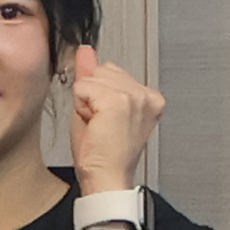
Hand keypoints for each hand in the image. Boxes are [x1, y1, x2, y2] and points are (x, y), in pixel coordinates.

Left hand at [66, 45, 165, 197]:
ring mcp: (134, 96)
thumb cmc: (103, 154)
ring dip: (85, 102)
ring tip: (98, 126)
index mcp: (149, 97)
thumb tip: (87, 51)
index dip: (98, 95)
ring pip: (90, 79)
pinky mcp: (119, 101)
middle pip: (101, 70)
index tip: (107, 120)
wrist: (106, 178)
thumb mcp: (95, 108)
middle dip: (92, 95)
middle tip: (101, 125)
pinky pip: (82, 88)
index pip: (111, 71)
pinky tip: (94, 125)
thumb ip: (92, 76)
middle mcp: (146, 95)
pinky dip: (80, 107)